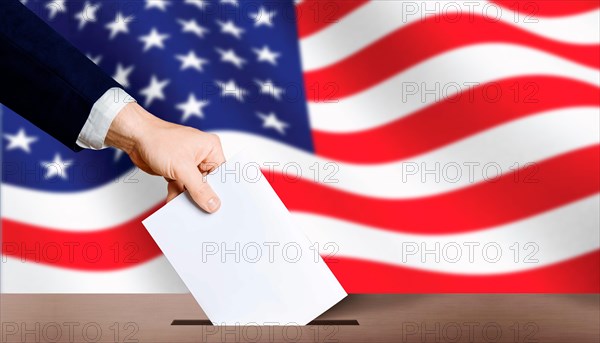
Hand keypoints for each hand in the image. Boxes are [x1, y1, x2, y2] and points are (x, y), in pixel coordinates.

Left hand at [105, 102, 224, 212]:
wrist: (135, 137)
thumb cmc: (159, 141)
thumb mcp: (182, 167)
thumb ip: (199, 188)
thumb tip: (214, 204)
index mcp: (211, 148)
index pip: (222, 175)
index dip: (221, 191)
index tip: (219, 207)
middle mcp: (202, 156)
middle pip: (208, 183)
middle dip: (202, 196)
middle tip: (202, 211)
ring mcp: (189, 164)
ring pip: (194, 188)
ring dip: (187, 197)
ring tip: (184, 208)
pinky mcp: (177, 171)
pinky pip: (182, 188)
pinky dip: (177, 195)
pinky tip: (173, 202)